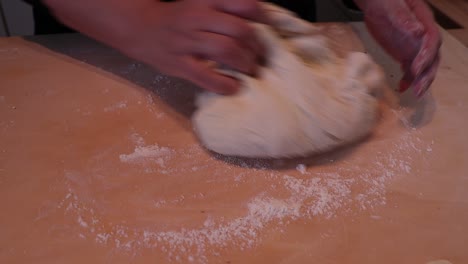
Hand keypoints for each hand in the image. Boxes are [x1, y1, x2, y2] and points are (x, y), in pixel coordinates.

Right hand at [44, 0, 265, 93]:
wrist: (139, 27)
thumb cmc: (176, 18)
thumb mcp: (199, 4)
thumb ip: (224, 10)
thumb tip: (258, 20)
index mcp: (206, 2)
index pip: (242, 4)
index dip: (262, 17)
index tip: (269, 29)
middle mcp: (198, 18)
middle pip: (238, 30)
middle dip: (255, 46)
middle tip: (259, 57)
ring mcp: (187, 42)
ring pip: (226, 50)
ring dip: (244, 63)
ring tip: (250, 70)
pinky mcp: (179, 64)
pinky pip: (206, 76)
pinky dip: (224, 84)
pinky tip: (234, 86)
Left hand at [355, 0, 441, 96]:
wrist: (376, 3)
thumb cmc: (385, 2)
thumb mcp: (393, 7)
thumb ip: (404, 19)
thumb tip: (418, 31)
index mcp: (424, 22)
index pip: (432, 41)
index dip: (426, 56)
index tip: (416, 68)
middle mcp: (423, 37)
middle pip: (432, 58)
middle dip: (427, 75)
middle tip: (419, 89)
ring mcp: (414, 46)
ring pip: (423, 67)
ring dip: (420, 81)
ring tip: (415, 94)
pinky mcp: (405, 53)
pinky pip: (410, 69)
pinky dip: (407, 80)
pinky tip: (401, 88)